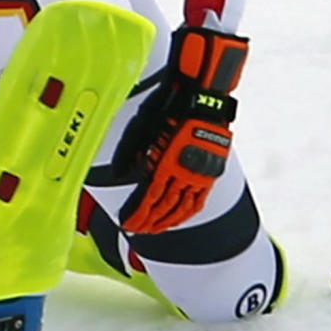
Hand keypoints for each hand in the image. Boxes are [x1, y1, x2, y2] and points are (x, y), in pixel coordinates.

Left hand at [112, 25, 248, 233]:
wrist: (204, 98)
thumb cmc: (172, 109)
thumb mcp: (145, 128)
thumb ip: (132, 153)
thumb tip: (120, 173)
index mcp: (167, 164)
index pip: (150, 199)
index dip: (138, 215)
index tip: (128, 225)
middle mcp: (184, 173)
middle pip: (165, 207)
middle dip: (150, 222)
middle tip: (139, 232)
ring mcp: (200, 174)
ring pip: (183, 207)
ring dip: (168, 221)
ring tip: (156, 230)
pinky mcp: (211, 171)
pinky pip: (199, 200)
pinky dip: (188, 212)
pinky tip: (181, 217)